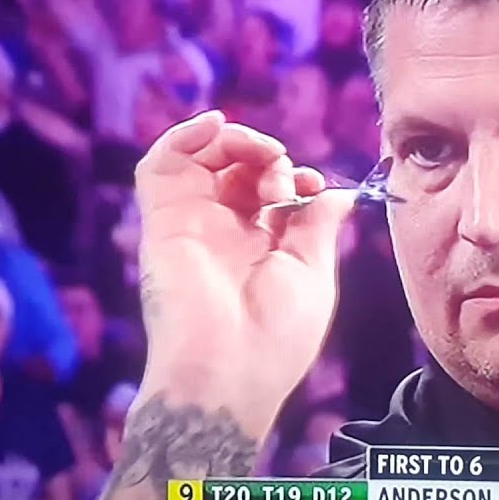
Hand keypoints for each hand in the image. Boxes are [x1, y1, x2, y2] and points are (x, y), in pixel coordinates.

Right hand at [133, 110, 355, 430]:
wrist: (227, 373)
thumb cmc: (276, 337)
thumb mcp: (312, 273)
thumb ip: (318, 227)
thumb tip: (339, 192)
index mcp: (260, 249)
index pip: (270, 191)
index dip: (293, 176)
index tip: (313, 185)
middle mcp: (223, 234)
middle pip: (237, 169)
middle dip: (267, 157)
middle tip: (285, 177)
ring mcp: (191, 226)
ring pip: (201, 158)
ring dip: (235, 141)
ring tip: (263, 157)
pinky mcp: (162, 222)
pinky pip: (159, 166)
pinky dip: (183, 136)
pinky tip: (215, 126)